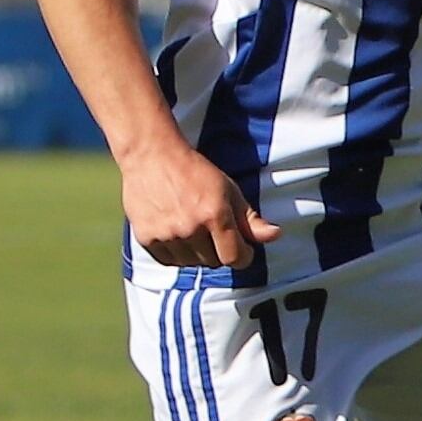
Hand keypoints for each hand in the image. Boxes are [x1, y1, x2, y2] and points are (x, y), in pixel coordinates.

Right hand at [119, 134, 279, 268]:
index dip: (243, 256)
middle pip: (214, 263)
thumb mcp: (229, 190)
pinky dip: (176, 254)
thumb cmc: (195, 172)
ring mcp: (166, 234)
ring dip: (197, 254)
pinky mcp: (146, 237)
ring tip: (194, 230)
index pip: (235, 258)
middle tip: (214, 231)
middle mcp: (190, 227)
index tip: (242, 249)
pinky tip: (177, 234)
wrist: (152, 156)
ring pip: (191, 264)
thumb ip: (251, 219)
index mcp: (215, 214)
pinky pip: (168, 261)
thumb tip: (276, 235)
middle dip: (220, 251)